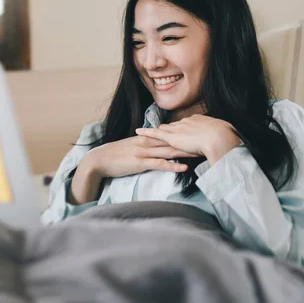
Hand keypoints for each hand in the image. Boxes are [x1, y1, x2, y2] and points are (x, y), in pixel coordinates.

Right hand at [69, 135, 194, 204]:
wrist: (98, 160)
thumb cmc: (114, 156)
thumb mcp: (130, 147)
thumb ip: (143, 146)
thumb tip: (155, 147)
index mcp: (145, 138)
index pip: (167, 135)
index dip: (183, 135)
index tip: (198, 135)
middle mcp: (146, 143)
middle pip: (172, 141)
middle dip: (189, 142)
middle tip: (205, 141)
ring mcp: (143, 152)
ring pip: (168, 151)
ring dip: (185, 152)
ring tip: (201, 153)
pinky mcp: (140, 162)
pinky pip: (159, 164)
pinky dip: (172, 165)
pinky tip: (183, 167)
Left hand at [135, 115, 240, 165]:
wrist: (219, 138)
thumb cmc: (225, 137)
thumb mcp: (222, 134)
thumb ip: (218, 137)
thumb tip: (222, 140)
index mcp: (198, 121)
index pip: (186, 124)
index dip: (181, 127)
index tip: (179, 129)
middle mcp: (186, 122)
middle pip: (173, 125)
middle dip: (166, 128)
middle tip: (158, 129)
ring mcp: (178, 129)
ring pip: (162, 129)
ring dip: (153, 131)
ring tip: (143, 133)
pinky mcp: (172, 137)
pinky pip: (155, 134)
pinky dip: (146, 133)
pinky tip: (138, 132)